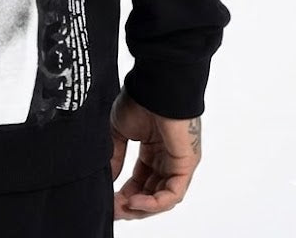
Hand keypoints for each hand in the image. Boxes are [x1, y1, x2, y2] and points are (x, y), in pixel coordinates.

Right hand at [109, 87, 201, 219]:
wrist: (155, 87)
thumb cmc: (139, 100)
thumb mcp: (119, 131)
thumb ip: (116, 156)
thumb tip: (109, 177)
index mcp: (152, 149)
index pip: (140, 180)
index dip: (125, 193)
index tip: (109, 200)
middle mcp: (167, 159)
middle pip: (151, 193)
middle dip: (132, 204)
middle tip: (114, 209)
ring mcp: (178, 163)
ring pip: (162, 197)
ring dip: (142, 207)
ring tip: (123, 207)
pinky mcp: (186, 165)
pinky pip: (173, 193)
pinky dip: (154, 202)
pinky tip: (136, 201)